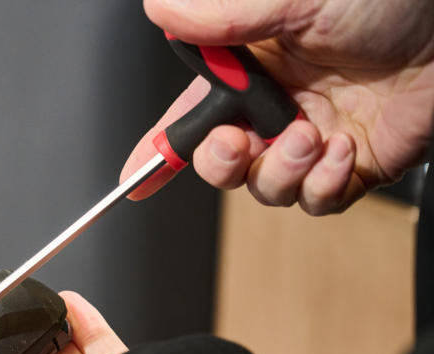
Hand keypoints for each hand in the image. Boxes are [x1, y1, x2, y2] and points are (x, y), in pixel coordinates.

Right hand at [124, 0, 433, 213]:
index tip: (135, 179)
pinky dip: (324, 184)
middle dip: (219, 163)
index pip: (190, 113)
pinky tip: (341, 150)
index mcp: (253, 64)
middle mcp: (279, 103)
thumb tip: (163, 12)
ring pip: (266, 187)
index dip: (160, 149)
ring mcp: (314, 136)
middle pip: (220, 161)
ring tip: (310, 135)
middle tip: (237, 143)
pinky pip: (318, 200)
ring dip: (280, 170)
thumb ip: (223, 14)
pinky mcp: (353, 164)